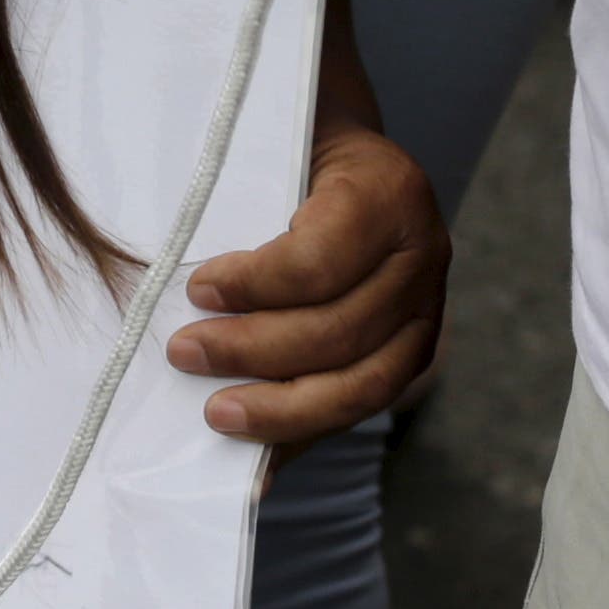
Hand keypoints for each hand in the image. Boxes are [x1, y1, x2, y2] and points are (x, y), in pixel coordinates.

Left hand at [170, 120, 445, 450]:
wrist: (346, 154)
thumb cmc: (291, 145)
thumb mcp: (271, 142)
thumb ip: (239, 191)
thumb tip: (181, 284)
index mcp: (389, 191)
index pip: (324, 259)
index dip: (257, 283)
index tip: (196, 289)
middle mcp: (422, 254)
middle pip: (341, 330)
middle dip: (254, 351)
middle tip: (182, 352)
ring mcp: (427, 311)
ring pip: (362, 385)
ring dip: (282, 409)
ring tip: (216, 413)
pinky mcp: (411, 353)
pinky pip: (359, 407)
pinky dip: (304, 437)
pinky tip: (257, 467)